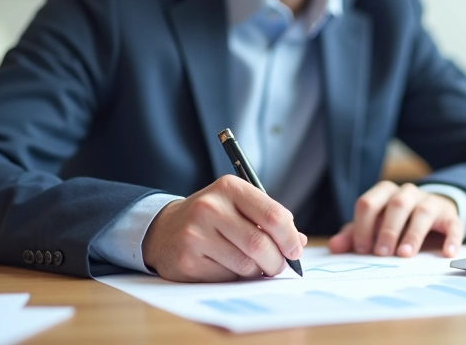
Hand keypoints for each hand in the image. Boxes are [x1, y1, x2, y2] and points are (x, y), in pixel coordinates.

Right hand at [142, 175, 306, 281]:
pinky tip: (227, 268)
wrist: (165, 229)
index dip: (289, 237)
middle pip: (260, 244)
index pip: (272, 214)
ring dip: (257, 271)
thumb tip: (300, 242)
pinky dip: (235, 278)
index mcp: (229, 188)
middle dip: (277, 261)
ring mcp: (196, 234)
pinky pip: (227, 277)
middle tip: (279, 266)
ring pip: (246, 264)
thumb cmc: (213, 219)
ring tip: (252, 266)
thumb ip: (269, 220)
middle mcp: (210, 207)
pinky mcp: (187, 260)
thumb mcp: (238, 207)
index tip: (295, 249)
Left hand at [327, 181, 462, 257]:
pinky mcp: (450, 216)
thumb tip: (334, 246)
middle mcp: (407, 193)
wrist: (431, 217)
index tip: (362, 249)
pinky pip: (453, 224)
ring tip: (405, 254)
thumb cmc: (396, 223)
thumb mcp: (373, 227)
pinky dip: (451, 239)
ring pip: (422, 211)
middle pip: (396, 204)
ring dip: (413, 233)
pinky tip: (446, 253)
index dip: (363, 226)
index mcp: (384, 193)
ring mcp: (430, 202)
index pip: (368, 203)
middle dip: (388, 229)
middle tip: (382, 253)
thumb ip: (353, 235)